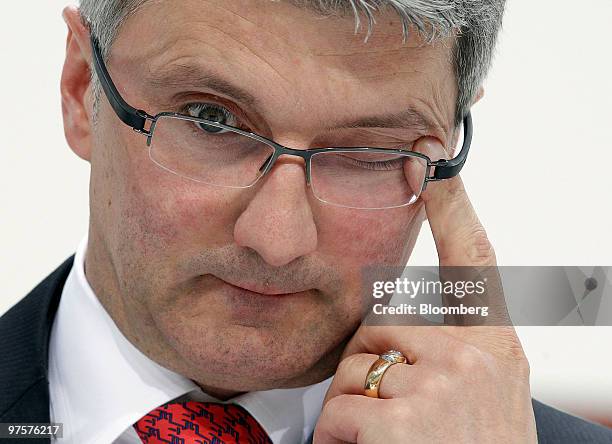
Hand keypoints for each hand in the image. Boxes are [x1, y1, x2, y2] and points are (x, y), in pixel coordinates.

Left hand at [313, 138, 536, 442]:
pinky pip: (339, 410)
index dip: (455, 210)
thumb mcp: (484, 398)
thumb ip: (451, 353)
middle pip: (380, 325)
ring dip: (354, 405)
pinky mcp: (403, 420)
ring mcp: (441, 386)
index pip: (476, 261)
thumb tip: (397, 329)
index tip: (437, 167)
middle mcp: (473, 358)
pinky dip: (340, 439)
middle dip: (370, 364)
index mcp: (496, 349)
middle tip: (396, 412)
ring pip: (353, 369)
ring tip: (391, 441)